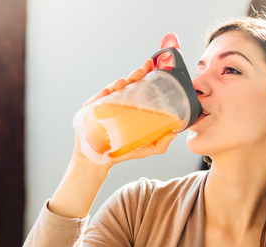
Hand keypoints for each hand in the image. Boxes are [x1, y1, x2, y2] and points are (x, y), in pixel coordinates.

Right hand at [73, 33, 181, 166]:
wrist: (97, 161)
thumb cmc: (119, 152)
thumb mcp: (143, 148)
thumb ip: (159, 144)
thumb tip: (173, 134)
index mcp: (130, 108)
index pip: (139, 89)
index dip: (146, 76)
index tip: (154, 66)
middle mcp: (117, 103)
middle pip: (128, 85)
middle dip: (137, 74)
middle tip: (146, 68)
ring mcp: (104, 105)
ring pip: (114, 88)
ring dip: (123, 81)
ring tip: (131, 77)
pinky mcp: (92, 111)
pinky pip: (99, 97)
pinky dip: (107, 91)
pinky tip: (115, 87)